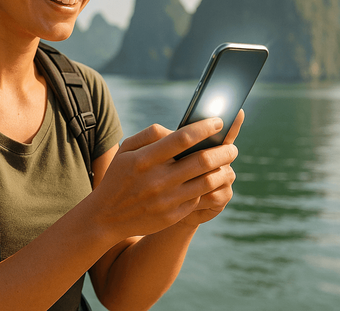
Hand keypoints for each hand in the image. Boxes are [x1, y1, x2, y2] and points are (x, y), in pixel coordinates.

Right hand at [91, 115, 233, 239]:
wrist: (107, 217)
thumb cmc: (119, 177)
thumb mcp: (125, 150)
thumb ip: (150, 134)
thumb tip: (177, 129)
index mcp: (144, 159)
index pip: (182, 138)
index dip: (205, 128)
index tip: (219, 122)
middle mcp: (157, 179)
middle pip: (202, 161)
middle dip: (224, 151)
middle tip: (232, 147)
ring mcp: (166, 199)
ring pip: (207, 181)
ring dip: (223, 169)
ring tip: (228, 162)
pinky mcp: (173, 215)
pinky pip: (199, 198)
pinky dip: (209, 187)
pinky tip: (212, 179)